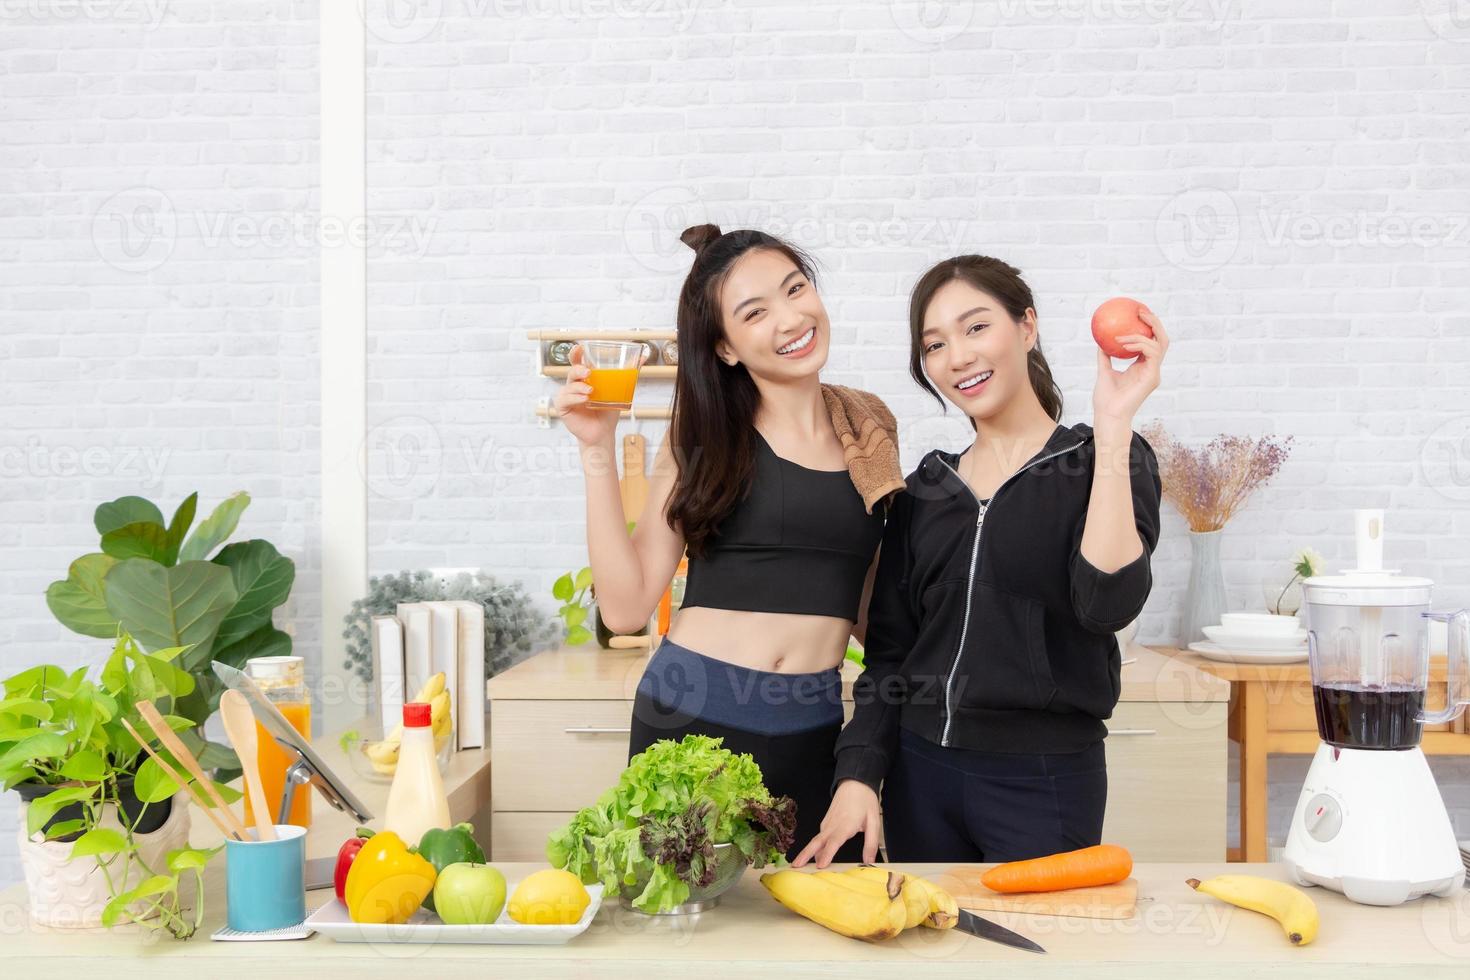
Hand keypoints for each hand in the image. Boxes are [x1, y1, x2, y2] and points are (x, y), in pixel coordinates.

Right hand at [552, 344, 620, 447]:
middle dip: (578, 369)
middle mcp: (574, 385)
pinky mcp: (563, 408)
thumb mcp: (619, 390)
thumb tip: (642, 358)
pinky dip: (575, 398)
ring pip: (569, 386)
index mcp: (584, 378)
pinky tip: (584, 399)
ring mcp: (567, 396)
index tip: (579, 347)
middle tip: (588, 371)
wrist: (603, 432)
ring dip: (579, 386)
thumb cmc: (608, 411)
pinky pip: (566, 399)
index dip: (576, 354)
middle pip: (572, 371)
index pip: (577, 362)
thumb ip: (628, 373)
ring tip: (591, 391)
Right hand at [791, 779, 882, 867]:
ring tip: (799, 867)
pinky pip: (819, 837)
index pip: (834, 842)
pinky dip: (814, 848)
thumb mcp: (874, 821)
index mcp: (845, 825)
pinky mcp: (826, 822)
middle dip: (805, 855)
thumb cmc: (865, 800)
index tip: (820, 866)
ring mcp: (827, 823)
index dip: (827, 854)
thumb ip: (871, 843)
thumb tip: (869, 861)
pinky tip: (814, 858)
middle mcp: (833, 825)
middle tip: (795, 867)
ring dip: (807, 853)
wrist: (854, 782)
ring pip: (816, 840)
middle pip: (817, 842)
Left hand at [1093, 305, 1167, 428]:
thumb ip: (1105, 356)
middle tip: (1141, 310)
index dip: (1148, 326)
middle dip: (1154, 322)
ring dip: (1141, 334)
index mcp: (1142, 366)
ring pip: (1159, 344)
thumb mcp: (1104, 372)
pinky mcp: (1153, 377)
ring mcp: (1154, 373)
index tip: (1137, 313)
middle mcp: (1151, 368)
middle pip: (1161, 339)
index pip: (1150, 342)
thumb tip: (1101, 340)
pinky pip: (1151, 353)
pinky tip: (1124, 342)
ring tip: (1127, 329)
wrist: (1108, 415)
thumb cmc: (1105, 399)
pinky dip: (1139, 345)